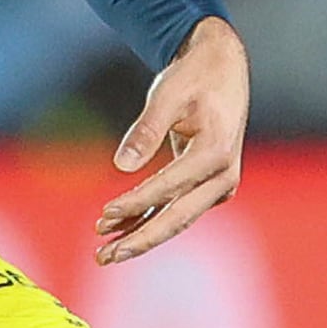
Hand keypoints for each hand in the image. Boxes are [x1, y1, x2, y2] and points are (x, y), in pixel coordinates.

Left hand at [96, 17, 248, 265]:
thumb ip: (146, 129)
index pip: (171, 186)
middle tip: (103, 257)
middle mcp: (223, 175)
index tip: (104, 215)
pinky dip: (146, 219)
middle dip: (140, 239)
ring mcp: (217, 184)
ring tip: (103, 254)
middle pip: (178, 217)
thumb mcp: (167, 94)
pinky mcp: (206, 186)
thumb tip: (120, 165)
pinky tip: (116, 231)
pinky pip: (174, 208)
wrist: (222, 70)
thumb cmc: (193, 78)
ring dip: (140, 235)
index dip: (137, 202)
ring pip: (175, 218)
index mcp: (217, 152)